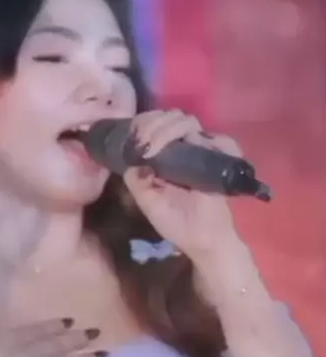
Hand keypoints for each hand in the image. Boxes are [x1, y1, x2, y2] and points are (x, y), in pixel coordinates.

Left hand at [123, 109, 243, 262]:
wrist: (203, 239)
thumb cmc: (176, 222)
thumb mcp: (148, 202)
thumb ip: (136, 181)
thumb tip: (133, 158)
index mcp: (165, 154)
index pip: (154, 125)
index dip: (142, 124)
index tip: (133, 136)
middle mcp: (184, 147)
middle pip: (169, 117)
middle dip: (151, 124)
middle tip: (143, 141)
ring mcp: (204, 149)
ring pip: (185, 121)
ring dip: (166, 128)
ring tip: (154, 146)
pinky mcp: (223, 157)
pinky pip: (216, 139)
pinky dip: (197, 139)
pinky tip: (180, 148)